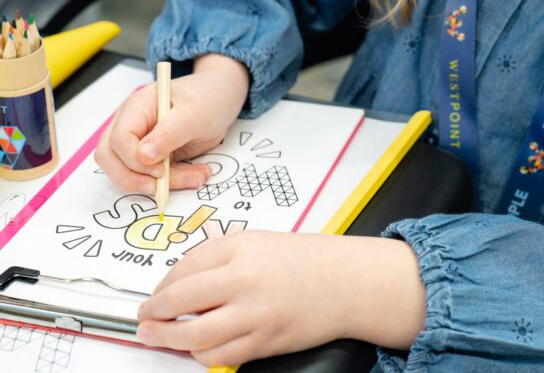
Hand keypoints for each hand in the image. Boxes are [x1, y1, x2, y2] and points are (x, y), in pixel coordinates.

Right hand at [94, 54, 249, 194]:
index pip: (119, 138)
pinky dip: (170, 183)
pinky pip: (149, 177)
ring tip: (195, 177)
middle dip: (135, 178)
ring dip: (159, 184)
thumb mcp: (194, 114)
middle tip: (163, 186)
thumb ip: (169, 133)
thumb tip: (142, 156)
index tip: (161, 168)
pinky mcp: (151, 157)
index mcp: (138, 106)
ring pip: (128, 172)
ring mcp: (138, 141)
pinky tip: (195, 175)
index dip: (134, 158)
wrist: (221, 99)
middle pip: (110, 158)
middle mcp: (131, 123)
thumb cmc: (207, 98)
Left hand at [136, 231, 426, 365]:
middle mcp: (244, 278)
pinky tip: (196, 348)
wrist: (347, 281)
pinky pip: (219, 355)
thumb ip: (222, 257)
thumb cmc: (307, 259)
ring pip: (193, 335)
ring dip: (168, 339)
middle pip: (180, 300)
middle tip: (143, 320)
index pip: (185, 267)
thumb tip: (183, 283)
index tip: (154, 295)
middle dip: (153, 314)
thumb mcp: (261, 242)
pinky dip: (201, 355)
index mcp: (242, 247)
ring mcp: (254, 312)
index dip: (162, 285)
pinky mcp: (264, 341)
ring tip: (156, 338)